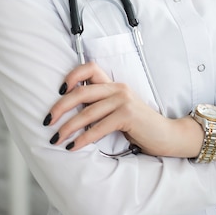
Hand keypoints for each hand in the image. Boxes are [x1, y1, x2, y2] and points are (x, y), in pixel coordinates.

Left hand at [43, 61, 199, 156]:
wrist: (167, 136)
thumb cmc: (140, 126)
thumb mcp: (118, 111)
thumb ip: (101, 106)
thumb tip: (72, 113)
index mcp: (114, 84)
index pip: (90, 68)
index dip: (72, 75)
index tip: (58, 91)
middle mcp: (117, 88)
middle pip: (81, 91)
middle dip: (60, 107)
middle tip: (47, 121)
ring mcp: (123, 100)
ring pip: (87, 111)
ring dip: (68, 127)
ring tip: (56, 139)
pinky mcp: (127, 115)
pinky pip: (99, 127)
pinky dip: (83, 138)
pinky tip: (73, 146)